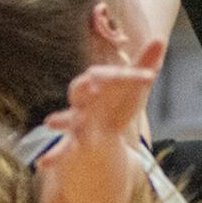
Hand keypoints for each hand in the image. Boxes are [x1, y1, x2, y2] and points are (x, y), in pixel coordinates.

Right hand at [38, 40, 164, 168]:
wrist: (104, 130)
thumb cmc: (117, 101)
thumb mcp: (132, 86)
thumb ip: (144, 64)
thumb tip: (159, 38)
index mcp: (97, 83)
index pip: (109, 75)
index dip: (127, 76)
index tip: (148, 77)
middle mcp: (83, 100)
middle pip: (80, 90)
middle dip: (84, 87)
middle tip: (91, 84)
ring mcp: (77, 121)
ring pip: (67, 119)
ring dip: (61, 120)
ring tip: (51, 122)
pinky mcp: (74, 142)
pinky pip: (62, 149)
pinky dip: (52, 156)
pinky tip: (42, 163)